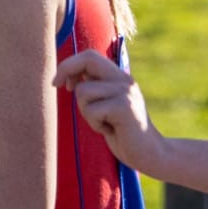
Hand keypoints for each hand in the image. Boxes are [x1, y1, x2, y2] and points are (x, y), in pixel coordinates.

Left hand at [55, 47, 161, 169]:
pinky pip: (92, 110)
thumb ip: (94, 88)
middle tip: (58, 85)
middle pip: (88, 59)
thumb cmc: (122, 132)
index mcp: (119, 77)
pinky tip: (110, 130)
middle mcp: (124, 80)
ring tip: (102, 122)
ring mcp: (126, 92)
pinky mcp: (124, 107)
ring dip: (85, 111)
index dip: (69, 64)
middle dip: (66, 70)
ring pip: (83, 91)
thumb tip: (68, 74)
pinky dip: (94, 124)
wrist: (149, 153)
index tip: (58, 82)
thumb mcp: (106, 105)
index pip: (90, 55)